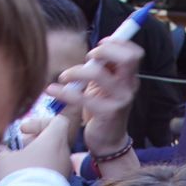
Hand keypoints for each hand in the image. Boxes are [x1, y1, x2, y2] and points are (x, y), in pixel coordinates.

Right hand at [0, 106, 73, 180]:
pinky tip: (25, 177)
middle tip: (19, 147)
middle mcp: (64, 153)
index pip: (58, 121)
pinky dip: (41, 169)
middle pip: (53, 139)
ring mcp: (66, 170)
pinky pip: (53, 170)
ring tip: (19, 163)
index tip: (23, 131)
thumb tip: (0, 150)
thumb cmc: (19, 176)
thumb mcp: (3, 160)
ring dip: (37, 156)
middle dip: (35, 141)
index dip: (40, 121)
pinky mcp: (63, 184)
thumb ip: (2, 150)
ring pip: (53, 155)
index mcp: (54, 140)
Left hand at [53, 37, 142, 157]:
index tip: (100, 43)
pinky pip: (82, 97)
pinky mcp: (107, 114)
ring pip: (99, 74)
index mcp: (129, 77)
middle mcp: (129, 87)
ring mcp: (120, 100)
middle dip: (104, 51)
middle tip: (88, 58)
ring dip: (76, 71)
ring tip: (64, 77)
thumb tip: (93, 49)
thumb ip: (102, 69)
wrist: (108, 142)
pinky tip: (52, 90)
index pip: (134, 52)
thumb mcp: (105, 87)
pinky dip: (63, 91)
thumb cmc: (103, 110)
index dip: (118, 43)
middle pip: (128, 58)